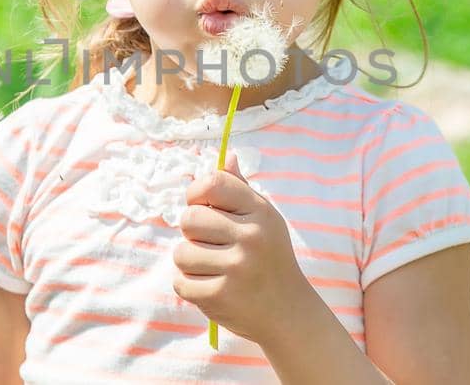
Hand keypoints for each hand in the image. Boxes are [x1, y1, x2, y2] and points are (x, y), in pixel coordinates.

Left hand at [172, 150, 322, 346]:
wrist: (288, 312)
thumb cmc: (270, 259)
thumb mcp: (264, 220)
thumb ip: (241, 190)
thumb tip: (226, 156)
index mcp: (260, 212)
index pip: (213, 183)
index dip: (196, 193)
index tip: (201, 206)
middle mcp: (251, 237)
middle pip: (189, 218)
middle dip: (192, 233)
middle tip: (211, 245)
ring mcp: (236, 268)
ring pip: (181, 253)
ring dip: (190, 263)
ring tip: (214, 269)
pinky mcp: (221, 296)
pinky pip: (181, 282)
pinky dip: (190, 287)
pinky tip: (213, 287)